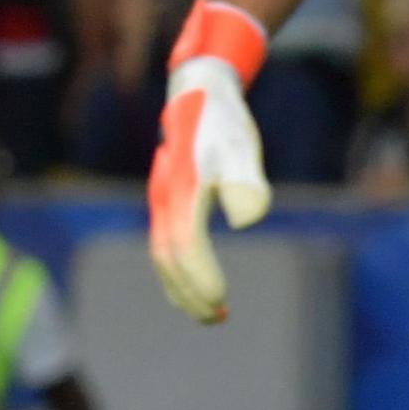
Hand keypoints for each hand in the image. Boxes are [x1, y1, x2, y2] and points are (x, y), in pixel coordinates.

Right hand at [145, 0, 273, 322]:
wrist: (200, 91)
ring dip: (183, 287)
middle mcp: (165, 197)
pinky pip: (165, 246)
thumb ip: (246, 180)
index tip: (221, 298)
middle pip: (167, 258)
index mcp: (182, 188)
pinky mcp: (167, 202)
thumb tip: (245, 218)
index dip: (200, 276)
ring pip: (162, 255)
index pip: (184, 244)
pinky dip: (179, 271)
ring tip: (211, 312)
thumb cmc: (225, 122)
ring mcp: (161, 200)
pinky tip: (200, 285)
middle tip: (218, 318)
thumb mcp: (243, 145)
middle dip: (190, 292)